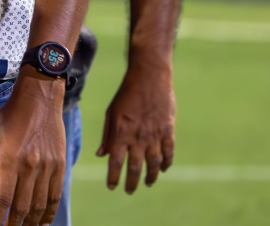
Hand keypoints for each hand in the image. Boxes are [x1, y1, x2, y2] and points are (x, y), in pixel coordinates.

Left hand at [0, 72, 66, 225]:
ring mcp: (49, 167)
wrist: (40, 98)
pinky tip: (43, 221)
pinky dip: (49, 212)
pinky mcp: (61, 166)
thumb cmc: (10, 117)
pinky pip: (55, 196)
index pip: (3, 199)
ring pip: (41, 206)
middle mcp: (31, 166)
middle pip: (23, 207)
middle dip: (14, 225)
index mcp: (10, 159)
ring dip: (32, 223)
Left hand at [97, 63, 175, 192]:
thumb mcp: (111, 113)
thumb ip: (108, 135)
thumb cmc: (126, 94)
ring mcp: (154, 134)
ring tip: (147, 183)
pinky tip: (163, 169)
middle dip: (132, 182)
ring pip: (154, 164)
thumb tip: (101, 155)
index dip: (114, 176)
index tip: (112, 187)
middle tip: (129, 191)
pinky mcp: (168, 130)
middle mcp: (138, 137)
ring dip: (151, 176)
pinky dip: (166, 163)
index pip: (116, 161)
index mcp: (121, 132)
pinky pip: (169, 152)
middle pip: (135, 167)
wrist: (148, 78)